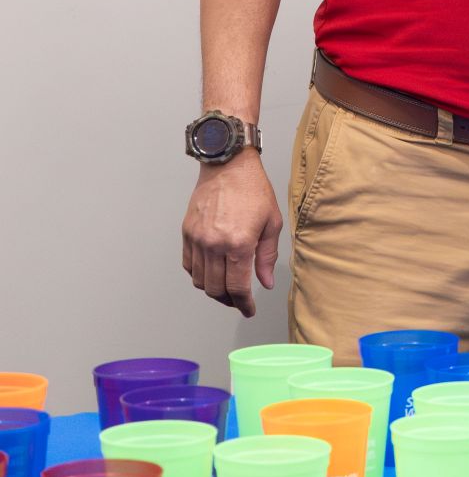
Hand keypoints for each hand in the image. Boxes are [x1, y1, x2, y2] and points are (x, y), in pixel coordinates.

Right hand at [182, 154, 283, 316]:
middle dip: (229, 301)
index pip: (237, 287)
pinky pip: (188, 265)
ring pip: (199, 280)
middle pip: (215, 288)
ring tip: (226, 290)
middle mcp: (214, 244)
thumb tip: (264, 284)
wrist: (228, 166)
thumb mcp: (272, 223)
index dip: (243, 304)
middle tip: (239, 302)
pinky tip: (211, 273)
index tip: (248, 310)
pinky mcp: (187, 233)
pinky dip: (198, 275)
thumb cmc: (254, 190)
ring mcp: (197, 239)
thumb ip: (267, 257)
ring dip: (213, 290)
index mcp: (238, 243)